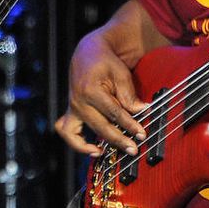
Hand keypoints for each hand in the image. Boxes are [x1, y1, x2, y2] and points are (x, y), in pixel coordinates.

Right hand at [55, 30, 147, 156]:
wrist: (87, 54)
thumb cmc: (106, 62)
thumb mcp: (121, 74)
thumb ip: (129, 95)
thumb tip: (141, 112)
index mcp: (90, 90)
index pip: (114, 113)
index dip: (129, 125)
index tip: (142, 134)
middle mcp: (78, 101)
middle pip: (99, 126)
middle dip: (118, 140)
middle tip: (134, 149)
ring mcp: (72, 108)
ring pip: (77, 134)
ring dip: (90, 147)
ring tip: (105, 153)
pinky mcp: (70, 112)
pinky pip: (66, 132)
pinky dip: (76, 143)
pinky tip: (93, 150)